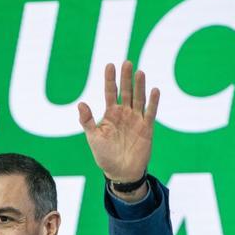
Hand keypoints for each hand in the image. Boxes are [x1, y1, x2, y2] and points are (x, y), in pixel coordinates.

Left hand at [77, 61, 158, 199]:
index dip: (110, 79)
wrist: (121, 172)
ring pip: (139, 99)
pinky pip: (150, 113)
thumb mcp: (93, 138)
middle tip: (127, 62)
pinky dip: (153, 102)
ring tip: (140, 72)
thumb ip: (87, 121)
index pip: (110, 92)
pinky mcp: (147, 128)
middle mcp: (124, 113)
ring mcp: (136, 119)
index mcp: (110, 114)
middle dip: (126, 78)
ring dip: (139, 86)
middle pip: (126, 91)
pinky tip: (154, 90)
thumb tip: (80, 103)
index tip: (110, 65)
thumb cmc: (105, 156)